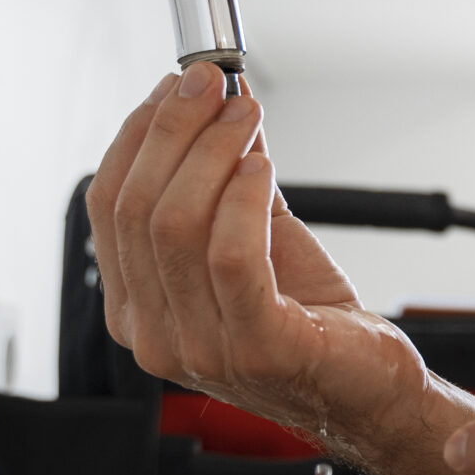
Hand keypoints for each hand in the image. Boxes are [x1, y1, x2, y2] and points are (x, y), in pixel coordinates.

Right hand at [87, 64, 430, 460]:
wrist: (366, 387)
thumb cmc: (309, 322)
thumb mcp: (255, 236)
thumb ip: (226, 178)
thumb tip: (217, 101)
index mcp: (138, 309)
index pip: (108, 206)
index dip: (138, 136)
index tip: (174, 87)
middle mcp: (156, 335)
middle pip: (138, 209)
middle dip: (174, 131)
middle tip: (212, 87)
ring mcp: (201, 349)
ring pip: (178, 225)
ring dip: (214, 152)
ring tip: (246, 118)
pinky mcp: (257, 348)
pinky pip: (232, 257)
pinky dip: (244, 200)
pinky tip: (261, 168)